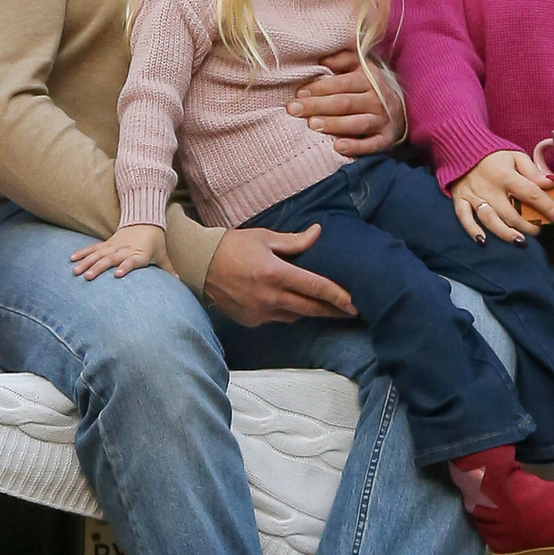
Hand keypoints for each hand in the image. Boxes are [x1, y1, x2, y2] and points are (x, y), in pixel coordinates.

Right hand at [70, 219, 167, 279]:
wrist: (146, 220)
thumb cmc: (155, 242)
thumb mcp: (162, 255)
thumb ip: (168, 269)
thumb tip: (179, 281)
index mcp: (139, 253)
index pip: (132, 260)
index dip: (125, 266)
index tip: (117, 274)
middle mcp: (125, 249)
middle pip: (111, 259)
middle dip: (99, 268)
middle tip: (87, 277)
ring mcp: (114, 246)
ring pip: (98, 254)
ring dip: (86, 262)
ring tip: (75, 272)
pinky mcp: (107, 243)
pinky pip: (93, 248)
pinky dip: (82, 253)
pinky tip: (71, 258)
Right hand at [203, 222, 357, 325]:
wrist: (199, 265)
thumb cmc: (233, 246)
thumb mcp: (264, 237)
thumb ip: (294, 240)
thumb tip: (317, 233)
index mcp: (275, 273)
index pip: (315, 287)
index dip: (337, 296)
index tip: (354, 303)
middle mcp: (269, 297)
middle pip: (310, 308)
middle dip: (332, 310)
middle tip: (351, 310)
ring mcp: (259, 312)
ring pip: (295, 315)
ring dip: (309, 310)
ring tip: (324, 306)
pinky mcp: (251, 320)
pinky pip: (277, 318)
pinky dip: (286, 311)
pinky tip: (290, 303)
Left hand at [293, 55, 400, 157]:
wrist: (400, 112)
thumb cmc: (369, 88)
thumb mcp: (361, 68)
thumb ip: (343, 59)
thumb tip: (322, 59)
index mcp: (370, 79)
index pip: (344, 83)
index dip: (320, 87)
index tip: (299, 93)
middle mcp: (378, 100)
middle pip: (346, 103)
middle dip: (318, 105)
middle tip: (294, 109)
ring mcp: (383, 121)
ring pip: (357, 123)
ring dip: (334, 124)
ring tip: (312, 124)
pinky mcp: (386, 140)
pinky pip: (371, 145)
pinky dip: (356, 147)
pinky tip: (338, 146)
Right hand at [452, 149, 553, 244]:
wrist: (462, 146)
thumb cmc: (493, 154)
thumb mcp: (516, 156)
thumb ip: (533, 172)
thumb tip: (552, 184)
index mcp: (505, 175)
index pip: (532, 194)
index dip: (549, 208)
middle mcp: (489, 187)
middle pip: (511, 213)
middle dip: (529, 226)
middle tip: (540, 229)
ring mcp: (473, 195)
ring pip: (490, 220)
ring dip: (506, 233)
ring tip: (520, 241)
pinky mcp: (460, 199)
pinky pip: (464, 218)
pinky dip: (472, 230)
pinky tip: (483, 241)